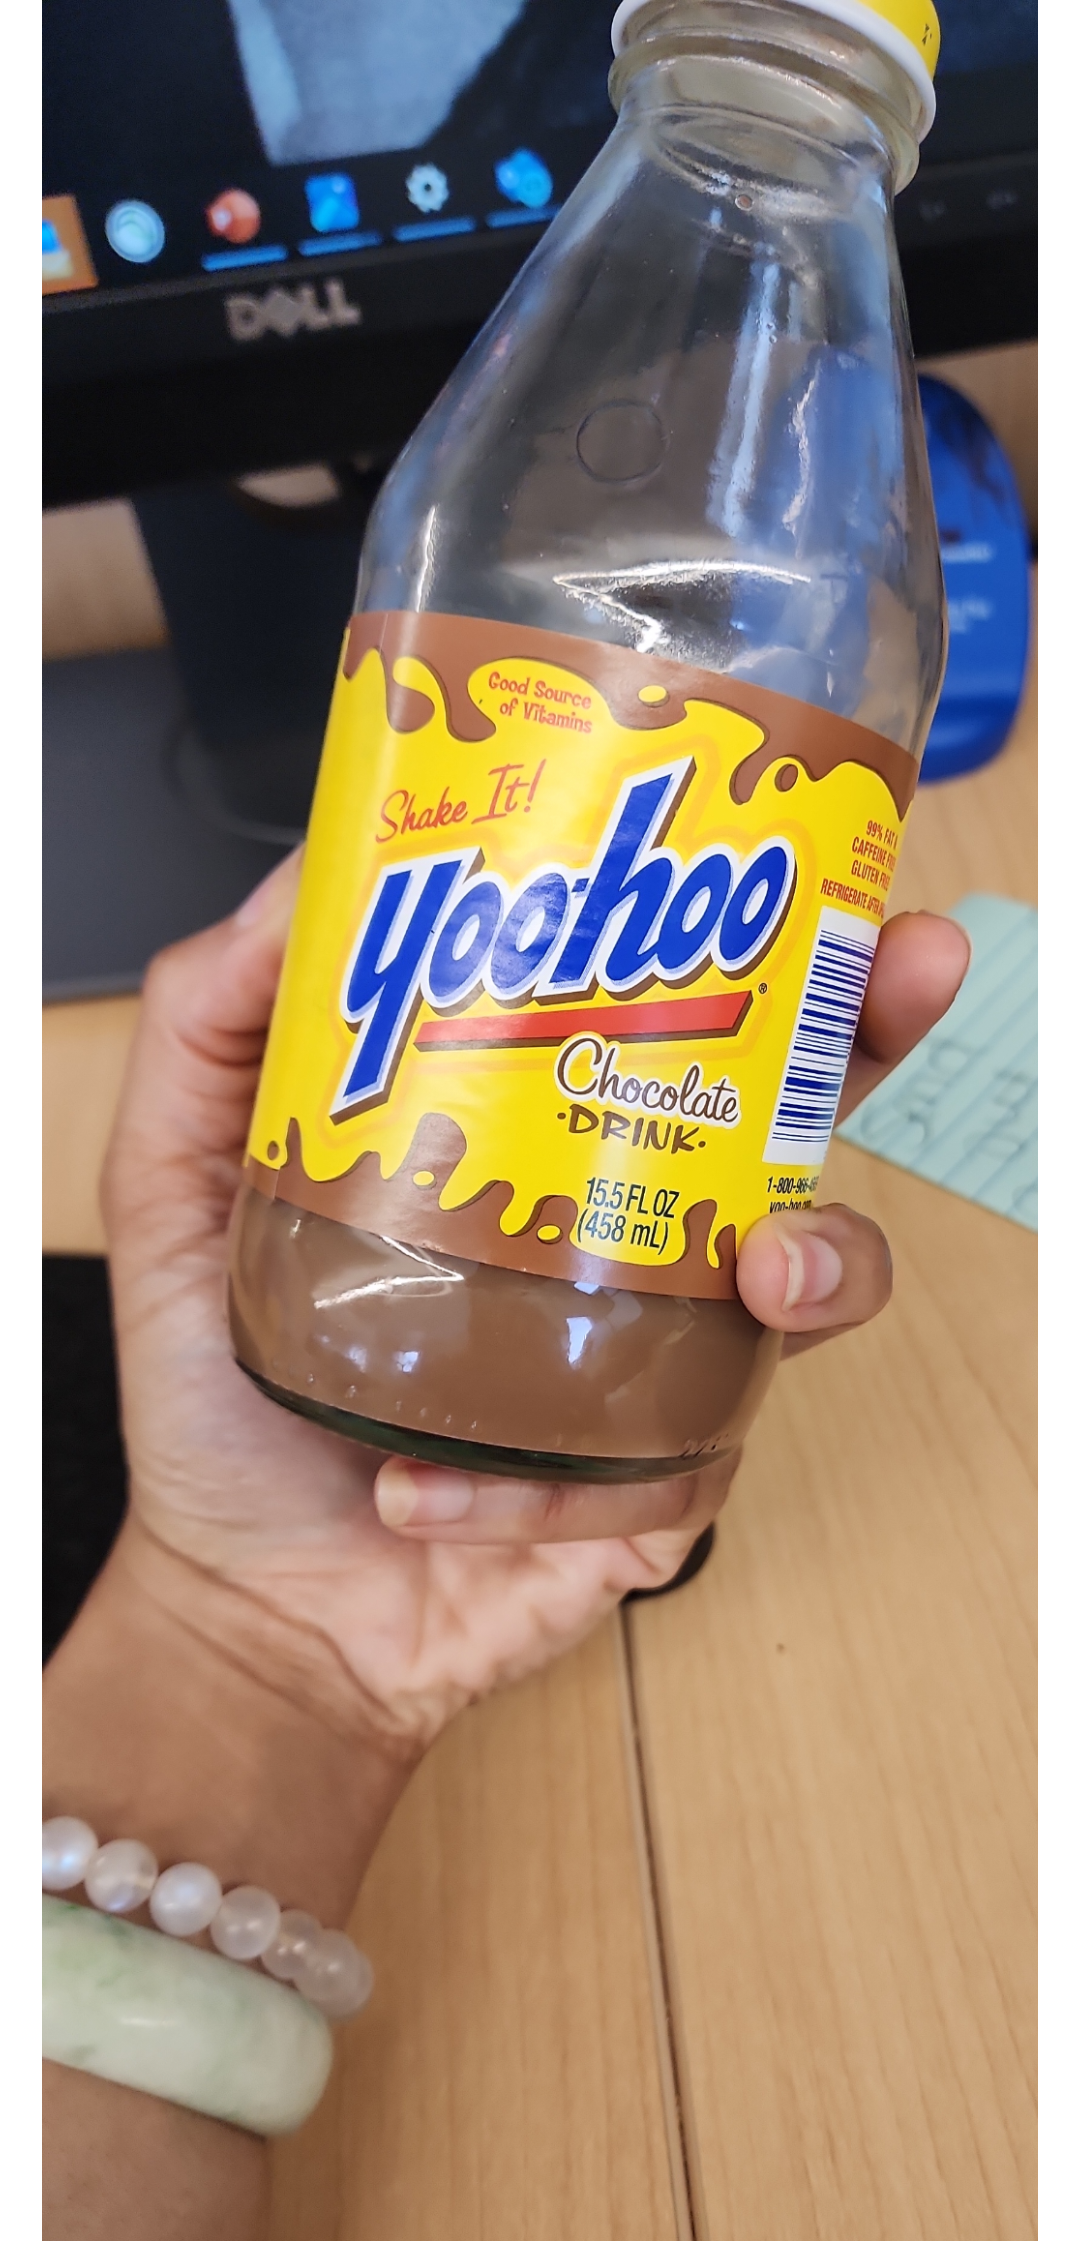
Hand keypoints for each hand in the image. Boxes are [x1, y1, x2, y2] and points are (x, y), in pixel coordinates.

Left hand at [102, 854, 968, 1753]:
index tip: (791, 857)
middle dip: (867, 1038)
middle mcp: (621, 1233)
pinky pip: (680, 1461)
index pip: (656, 1011)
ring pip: (810, 1284)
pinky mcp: (658, 1485)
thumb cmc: (225, 1391)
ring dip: (819, 1262)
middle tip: (900, 975)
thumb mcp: (177, 1185)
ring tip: (762, 1270)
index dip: (737, 931)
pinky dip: (553, 1479)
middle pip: (784, 1113)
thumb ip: (208, 1029)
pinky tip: (434, 1486)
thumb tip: (292, 883)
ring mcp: (658, 1358)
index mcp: (534, 1140)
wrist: (248, 1599)